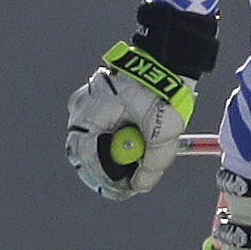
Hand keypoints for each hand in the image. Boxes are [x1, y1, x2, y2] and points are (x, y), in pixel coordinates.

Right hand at [64, 1, 217, 201]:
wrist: (169, 57)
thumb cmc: (164, 91)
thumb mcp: (165, 130)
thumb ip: (153, 162)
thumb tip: (139, 187)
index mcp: (90, 113)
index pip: (87, 157)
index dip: (103, 179)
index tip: (121, 192)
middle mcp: (81, 107)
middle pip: (87, 151)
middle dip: (108, 169)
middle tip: (128, 183)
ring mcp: (87, 102)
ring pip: (96, 139)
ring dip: (115, 152)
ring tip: (139, 153)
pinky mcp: (98, 99)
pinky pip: (103, 126)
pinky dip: (118, 136)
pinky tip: (137, 134)